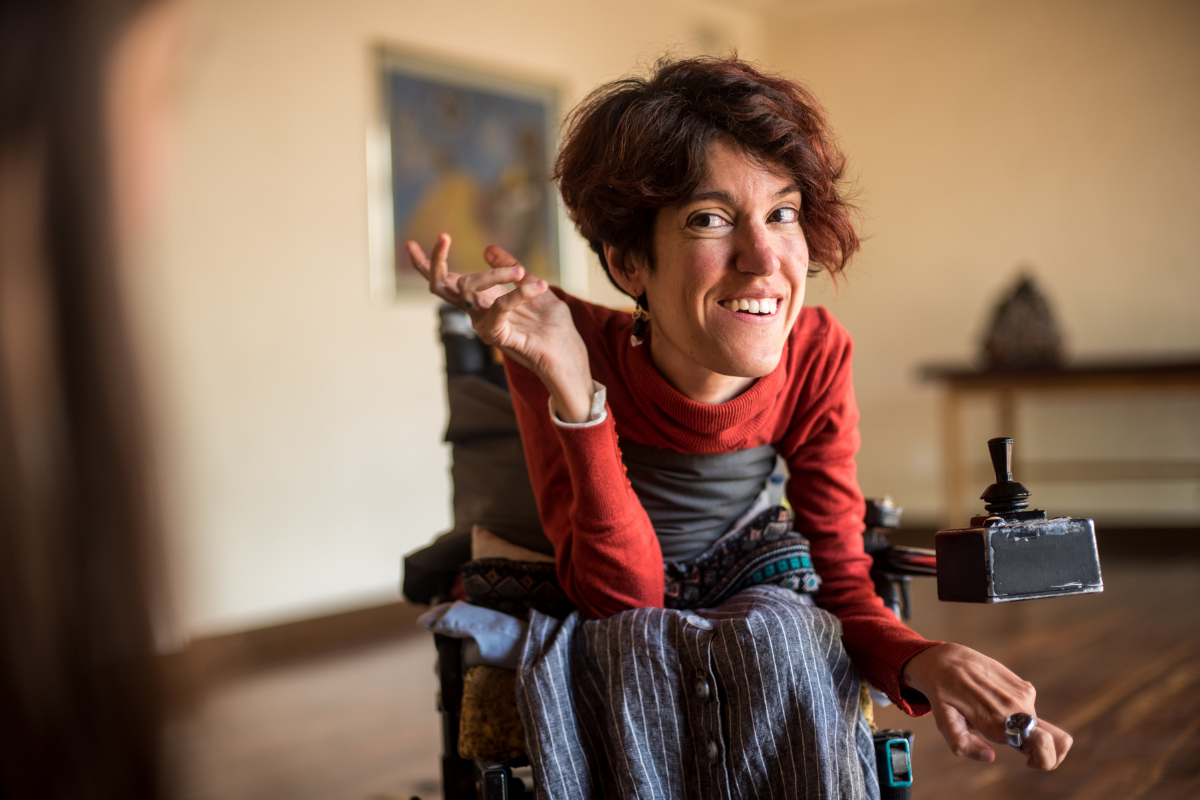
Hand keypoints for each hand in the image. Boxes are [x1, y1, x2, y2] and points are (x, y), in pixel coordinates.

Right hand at [406, 234, 594, 422]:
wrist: (570, 359)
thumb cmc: (554, 329)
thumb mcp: (536, 289)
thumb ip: (513, 271)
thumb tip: (488, 249)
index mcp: (484, 302)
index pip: (446, 282)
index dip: (427, 263)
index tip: (419, 241)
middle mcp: (479, 314)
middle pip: (441, 286)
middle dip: (438, 260)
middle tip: (445, 238)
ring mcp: (486, 326)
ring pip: (467, 291)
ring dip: (492, 274)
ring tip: (520, 271)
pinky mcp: (500, 338)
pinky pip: (498, 309)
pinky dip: (516, 294)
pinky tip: (537, 287)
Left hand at [901, 643, 1072, 770]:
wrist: (946, 660)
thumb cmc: (944, 695)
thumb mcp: (944, 722)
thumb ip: (962, 744)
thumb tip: (990, 756)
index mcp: (999, 721)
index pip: (1044, 743)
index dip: (1045, 761)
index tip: (1028, 762)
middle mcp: (1016, 707)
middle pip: (1058, 738)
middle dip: (1047, 752)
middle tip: (1021, 750)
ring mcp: (1023, 694)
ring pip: (1040, 725)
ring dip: (1024, 730)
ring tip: (992, 717)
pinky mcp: (1023, 685)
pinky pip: (1029, 709)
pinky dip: (1017, 714)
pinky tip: (993, 703)